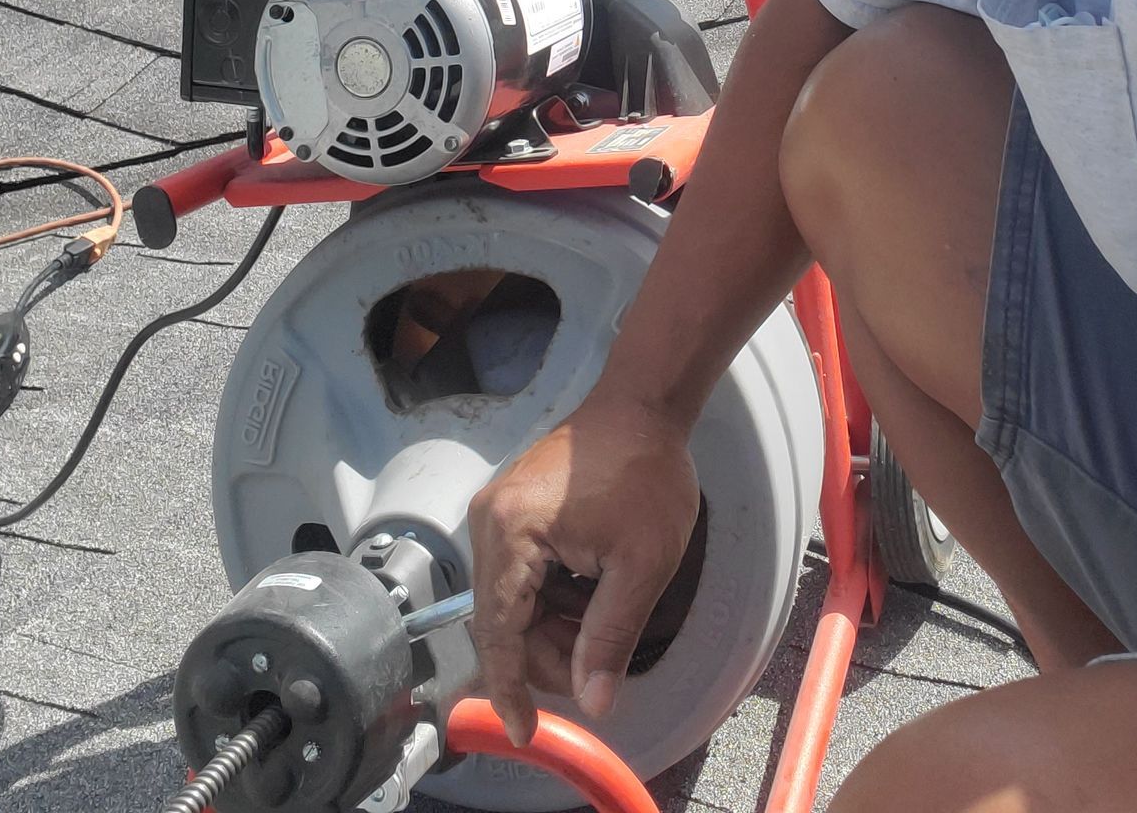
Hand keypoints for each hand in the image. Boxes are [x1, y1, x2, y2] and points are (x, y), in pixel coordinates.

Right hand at [466, 389, 701, 745]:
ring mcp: (498, 510)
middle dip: (548, 653)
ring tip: (604, 616)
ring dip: (552, 625)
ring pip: (512, 600)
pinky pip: (520, 573)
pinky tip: (590, 592)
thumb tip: (593, 701)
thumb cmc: (647, 474)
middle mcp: (489, 521)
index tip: (524, 734)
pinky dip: (551, 597)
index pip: (499, 633)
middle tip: (600, 659)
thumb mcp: (642, 564)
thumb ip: (611, 636)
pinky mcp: (513, 506)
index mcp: (511, 533)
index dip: (510, 689)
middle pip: (503, 620)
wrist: (645, 403)